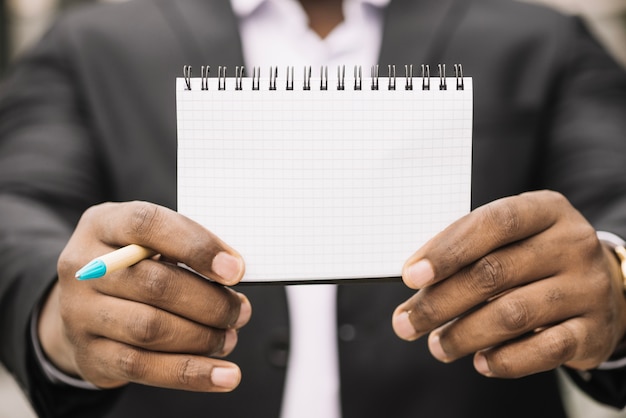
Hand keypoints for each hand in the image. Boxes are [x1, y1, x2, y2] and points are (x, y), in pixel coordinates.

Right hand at [38, 201, 250, 391]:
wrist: (87, 307)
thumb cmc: (135, 265)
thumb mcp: (151, 241)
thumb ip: (185, 247)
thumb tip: (233, 271)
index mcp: (103, 224)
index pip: (147, 225)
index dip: (196, 246)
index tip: (235, 269)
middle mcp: (85, 267)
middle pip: (154, 283)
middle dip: (210, 301)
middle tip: (240, 311)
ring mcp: (81, 313)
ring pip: (151, 329)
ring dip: (203, 337)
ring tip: (229, 337)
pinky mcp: (91, 354)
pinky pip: (145, 368)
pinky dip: (191, 373)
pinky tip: (223, 374)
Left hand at [392, 190, 625, 377]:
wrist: (602, 285)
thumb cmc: (534, 257)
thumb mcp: (510, 238)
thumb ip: (470, 249)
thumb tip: (415, 278)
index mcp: (545, 209)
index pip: (493, 222)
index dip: (447, 250)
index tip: (409, 276)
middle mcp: (572, 244)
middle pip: (494, 272)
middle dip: (440, 302)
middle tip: (405, 322)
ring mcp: (588, 287)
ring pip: (514, 314)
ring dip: (464, 334)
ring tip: (437, 346)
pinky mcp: (594, 330)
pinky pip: (545, 350)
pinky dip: (506, 360)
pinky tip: (480, 362)